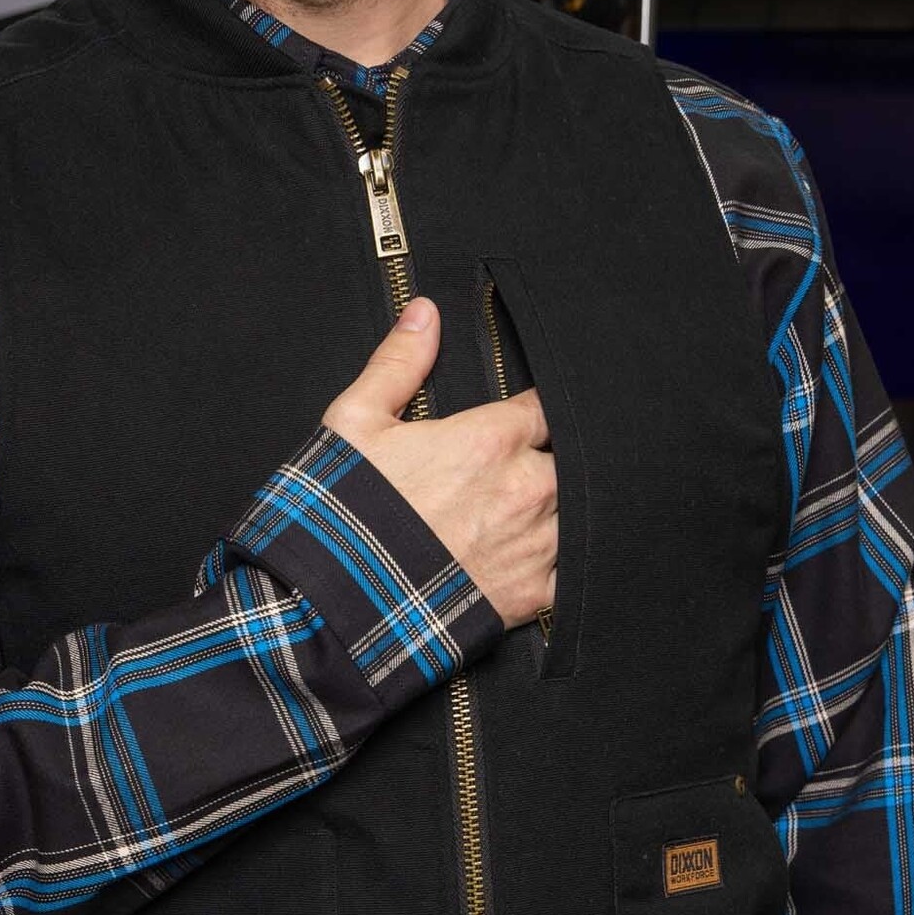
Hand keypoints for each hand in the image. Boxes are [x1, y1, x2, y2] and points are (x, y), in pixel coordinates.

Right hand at [322, 295, 557, 632]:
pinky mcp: (531, 596)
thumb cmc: (342, 511)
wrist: (335, 602)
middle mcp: (525, 489)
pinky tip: (545, 560)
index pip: (547, 406)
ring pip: (578, 515)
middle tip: (526, 470)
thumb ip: (398, 363)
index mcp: (491, 440)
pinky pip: (572, 574)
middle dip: (552, 461)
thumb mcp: (355, 423)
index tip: (531, 416)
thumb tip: (425, 312)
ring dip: (562, 511)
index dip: (540, 410)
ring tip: (533, 515)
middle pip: (570, 461)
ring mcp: (534, 545)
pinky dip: (565, 565)